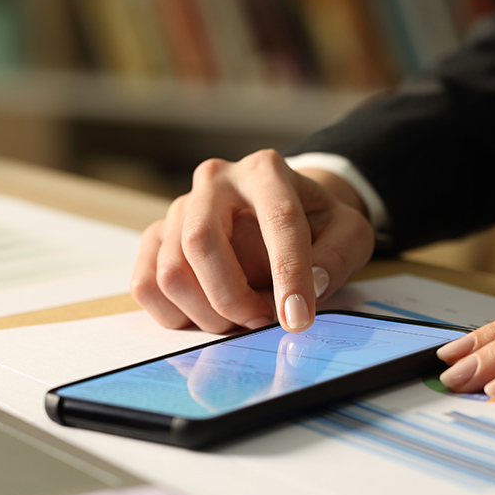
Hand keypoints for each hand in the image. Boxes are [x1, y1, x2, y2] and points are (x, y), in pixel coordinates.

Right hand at [131, 149, 374, 332]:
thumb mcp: (348, 232)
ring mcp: (179, 209)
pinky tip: (206, 315)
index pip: (277, 220)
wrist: (283, 211)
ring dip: (206, 314)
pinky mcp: (157, 238)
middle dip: (230, 298)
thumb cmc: (316, 223)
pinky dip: (174, 315)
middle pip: (200, 243)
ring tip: (240, 319)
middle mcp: (214, 182)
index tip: (297, 319)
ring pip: (170, 272)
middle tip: (260, 322)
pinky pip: (145, 285)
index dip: (289, 274)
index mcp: (266, 172)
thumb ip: (339, 255)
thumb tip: (312, 285)